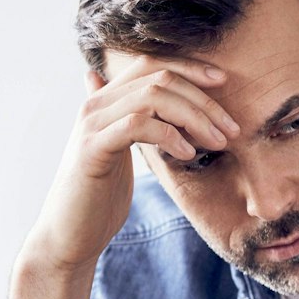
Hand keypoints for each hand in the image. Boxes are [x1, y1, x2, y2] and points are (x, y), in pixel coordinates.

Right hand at [22, 54, 240, 274]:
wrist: (68, 235)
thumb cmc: (99, 197)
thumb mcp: (120, 152)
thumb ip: (132, 123)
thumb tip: (138, 104)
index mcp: (106, 101)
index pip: (151, 64)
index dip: (189, 67)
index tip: (222, 81)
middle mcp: (96, 104)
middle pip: (158, 77)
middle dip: (202, 99)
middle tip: (230, 128)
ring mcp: (93, 124)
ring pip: (152, 97)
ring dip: (194, 117)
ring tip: (217, 142)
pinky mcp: (93, 148)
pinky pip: (138, 125)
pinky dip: (170, 135)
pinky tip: (188, 154)